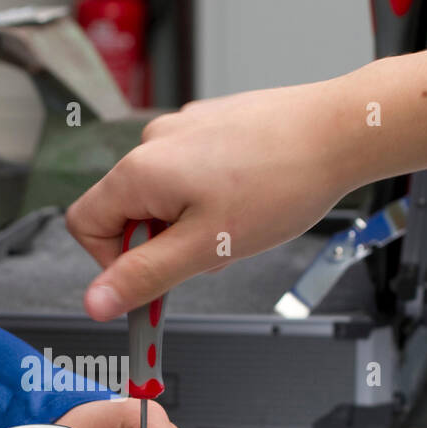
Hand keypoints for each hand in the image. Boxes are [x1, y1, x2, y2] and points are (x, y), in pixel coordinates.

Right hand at [67, 83, 352, 320]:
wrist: (341, 132)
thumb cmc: (283, 181)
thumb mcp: (205, 249)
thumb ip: (144, 277)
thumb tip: (96, 301)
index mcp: (139, 171)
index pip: (85, 225)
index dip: (113, 263)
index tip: (153, 281)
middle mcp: (154, 142)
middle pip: (126, 213)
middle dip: (162, 245)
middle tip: (210, 254)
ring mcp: (183, 129)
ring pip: (162, 198)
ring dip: (189, 225)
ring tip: (237, 226)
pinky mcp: (211, 126)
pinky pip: (190, 174)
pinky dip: (210, 199)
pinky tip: (248, 200)